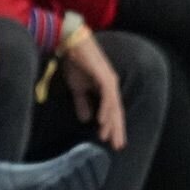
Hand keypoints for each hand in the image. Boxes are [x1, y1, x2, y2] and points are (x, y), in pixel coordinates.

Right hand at [61, 33, 126, 150]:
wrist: (71, 44)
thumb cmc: (74, 62)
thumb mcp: (76, 87)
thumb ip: (82, 103)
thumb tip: (86, 119)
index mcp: (106, 89)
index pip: (111, 112)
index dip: (111, 127)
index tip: (109, 141)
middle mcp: (112, 87)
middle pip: (116, 112)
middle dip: (116, 130)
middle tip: (117, 146)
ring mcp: (110, 82)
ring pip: (114, 108)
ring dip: (111, 123)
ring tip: (108, 137)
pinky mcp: (106, 78)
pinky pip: (108, 98)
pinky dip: (106, 110)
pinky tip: (102, 121)